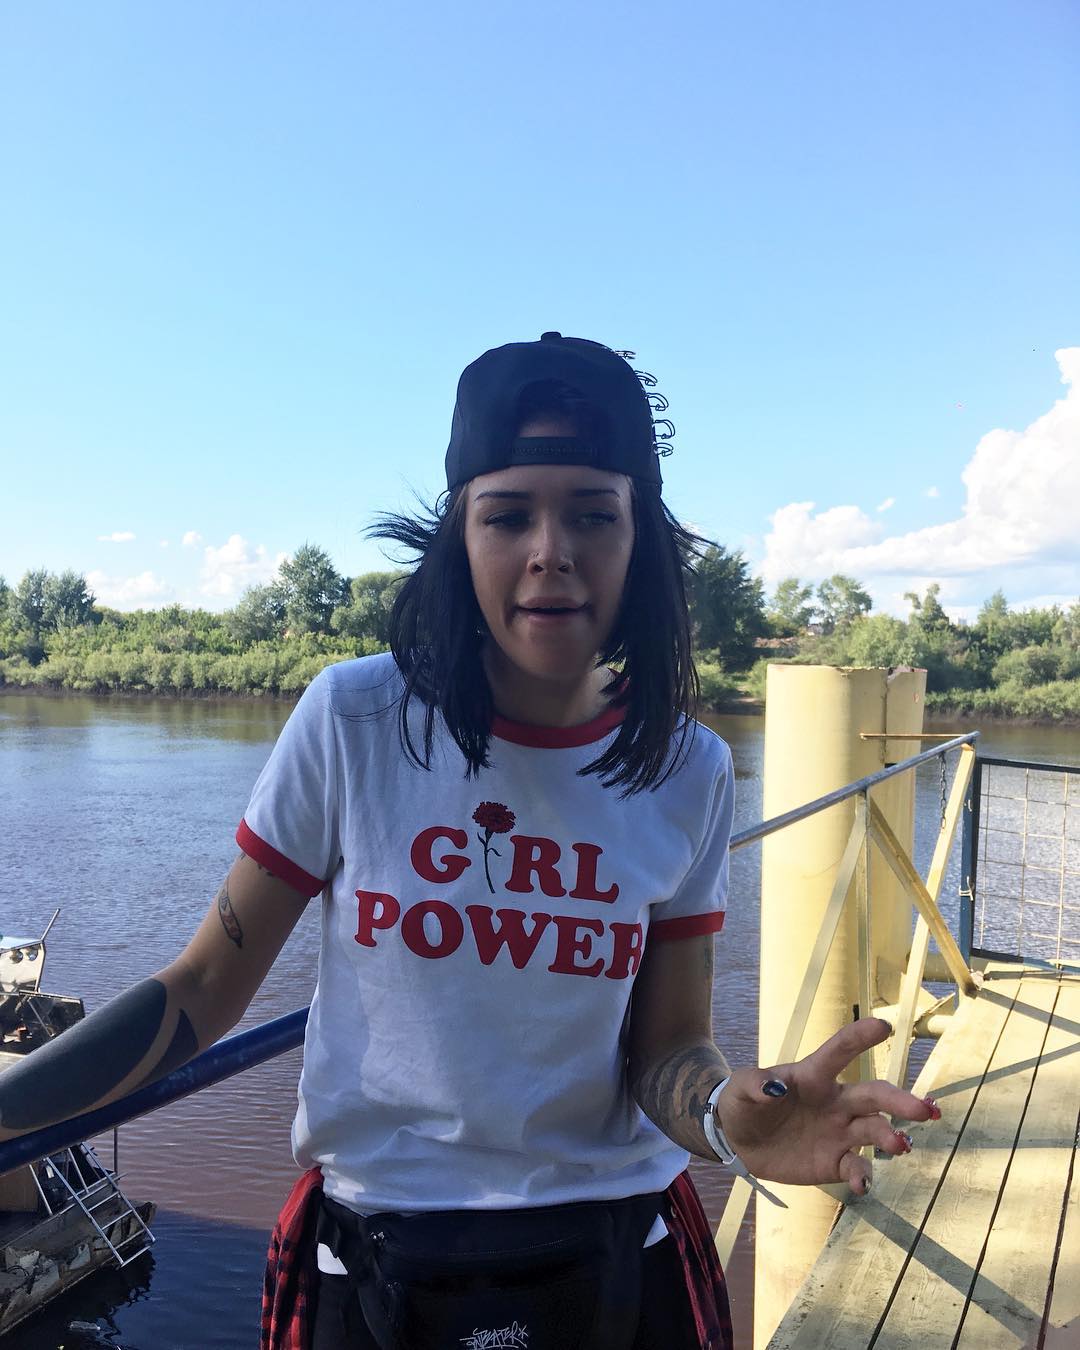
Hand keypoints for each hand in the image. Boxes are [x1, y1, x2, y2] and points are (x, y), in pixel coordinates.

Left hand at [716, 1018, 941, 1194]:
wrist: (739, 1141)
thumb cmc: (743, 1103)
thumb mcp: (739, 1089)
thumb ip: (755, 1085)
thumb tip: (774, 1087)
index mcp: (813, 1075)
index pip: (839, 1052)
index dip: (859, 1038)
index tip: (883, 1026)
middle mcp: (835, 1101)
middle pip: (874, 1095)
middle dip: (899, 1100)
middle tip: (923, 1110)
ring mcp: (839, 1132)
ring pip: (874, 1130)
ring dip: (890, 1136)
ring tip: (899, 1146)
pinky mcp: (835, 1161)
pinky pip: (856, 1167)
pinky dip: (863, 1176)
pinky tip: (862, 1185)